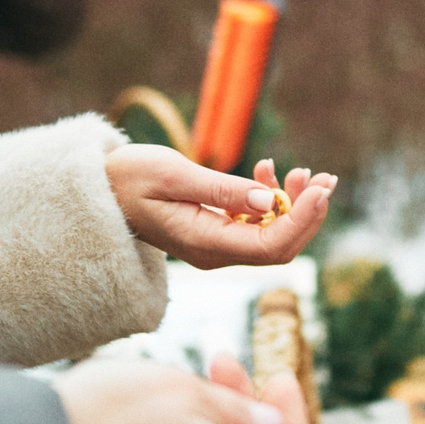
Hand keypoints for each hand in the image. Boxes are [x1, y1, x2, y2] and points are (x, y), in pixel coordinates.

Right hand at [103, 146, 335, 268]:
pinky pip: (255, 223)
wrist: (99, 190)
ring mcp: (217, 245)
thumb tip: (268, 201)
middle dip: (307, 213)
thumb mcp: (174, 175)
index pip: (271, 246)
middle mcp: (216, 253)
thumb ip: (221, 189)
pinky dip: (270, 199)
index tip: (321, 189)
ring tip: (301, 171)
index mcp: (206, 245)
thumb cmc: (128, 178)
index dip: (303, 220)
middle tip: (324, 178)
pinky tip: (269, 171)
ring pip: (270, 234)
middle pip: (280, 246)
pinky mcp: (216, 232)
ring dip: (293, 203)